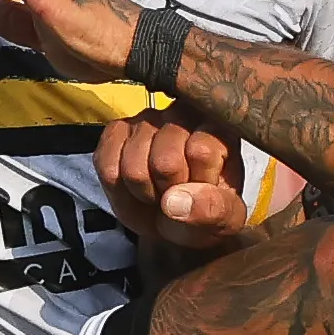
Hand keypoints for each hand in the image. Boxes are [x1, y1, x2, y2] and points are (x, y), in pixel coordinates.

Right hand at [97, 104, 249, 249]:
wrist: (177, 220)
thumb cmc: (206, 210)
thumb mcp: (225, 219)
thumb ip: (214, 209)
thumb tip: (177, 200)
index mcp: (220, 128)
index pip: (201, 151)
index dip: (196, 185)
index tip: (201, 192)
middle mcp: (184, 113)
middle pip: (165, 162)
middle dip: (168, 192)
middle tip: (176, 195)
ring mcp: (148, 118)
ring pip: (133, 167)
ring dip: (144, 192)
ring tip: (158, 192)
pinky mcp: (117, 131)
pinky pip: (108, 167)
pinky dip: (119, 189)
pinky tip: (136, 187)